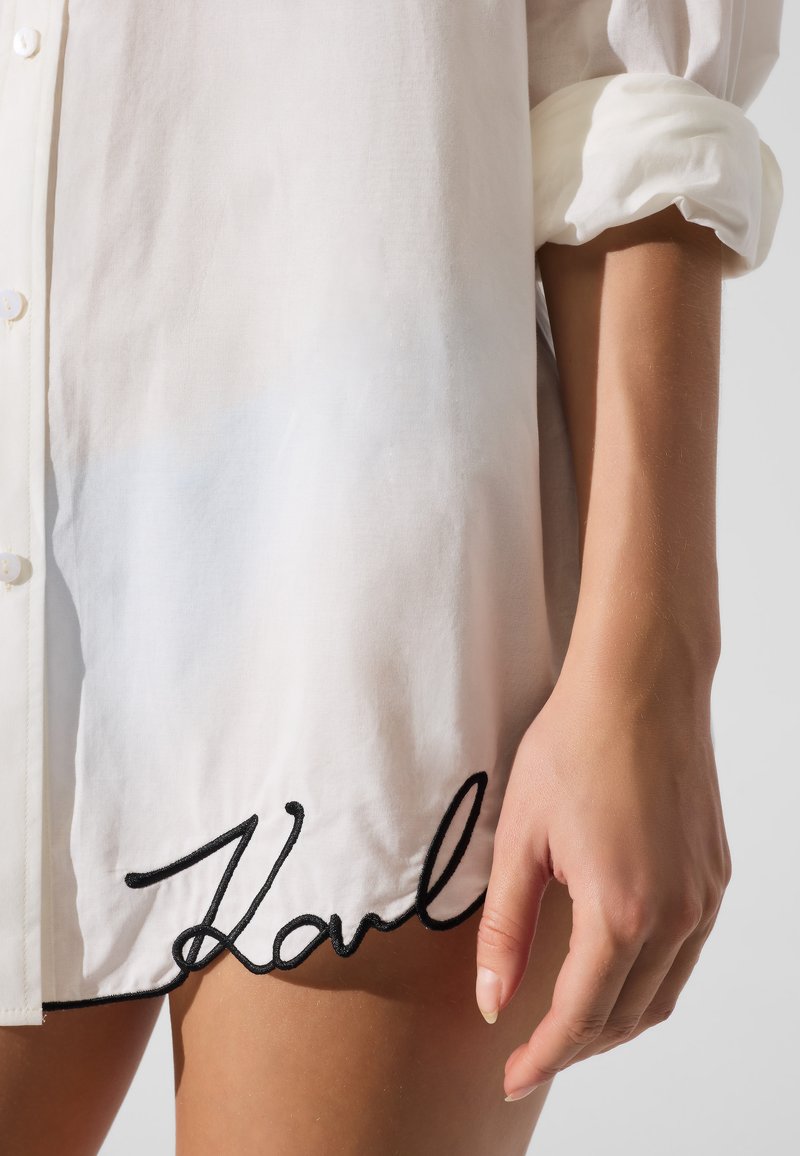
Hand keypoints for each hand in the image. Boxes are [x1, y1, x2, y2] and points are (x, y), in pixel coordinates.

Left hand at [474, 652, 731, 1100]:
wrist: (641, 683)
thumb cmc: (573, 745)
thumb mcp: (520, 837)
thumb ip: (506, 927)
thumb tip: (493, 1002)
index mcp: (621, 909)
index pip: (580, 1015)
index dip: (543, 1055)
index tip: (511, 1075)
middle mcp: (676, 914)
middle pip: (626, 1016)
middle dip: (576, 1045)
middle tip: (531, 1053)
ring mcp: (704, 896)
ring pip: (662, 993)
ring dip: (615, 1019)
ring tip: (567, 1023)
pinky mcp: (715, 875)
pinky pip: (685, 954)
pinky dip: (647, 980)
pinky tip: (612, 967)